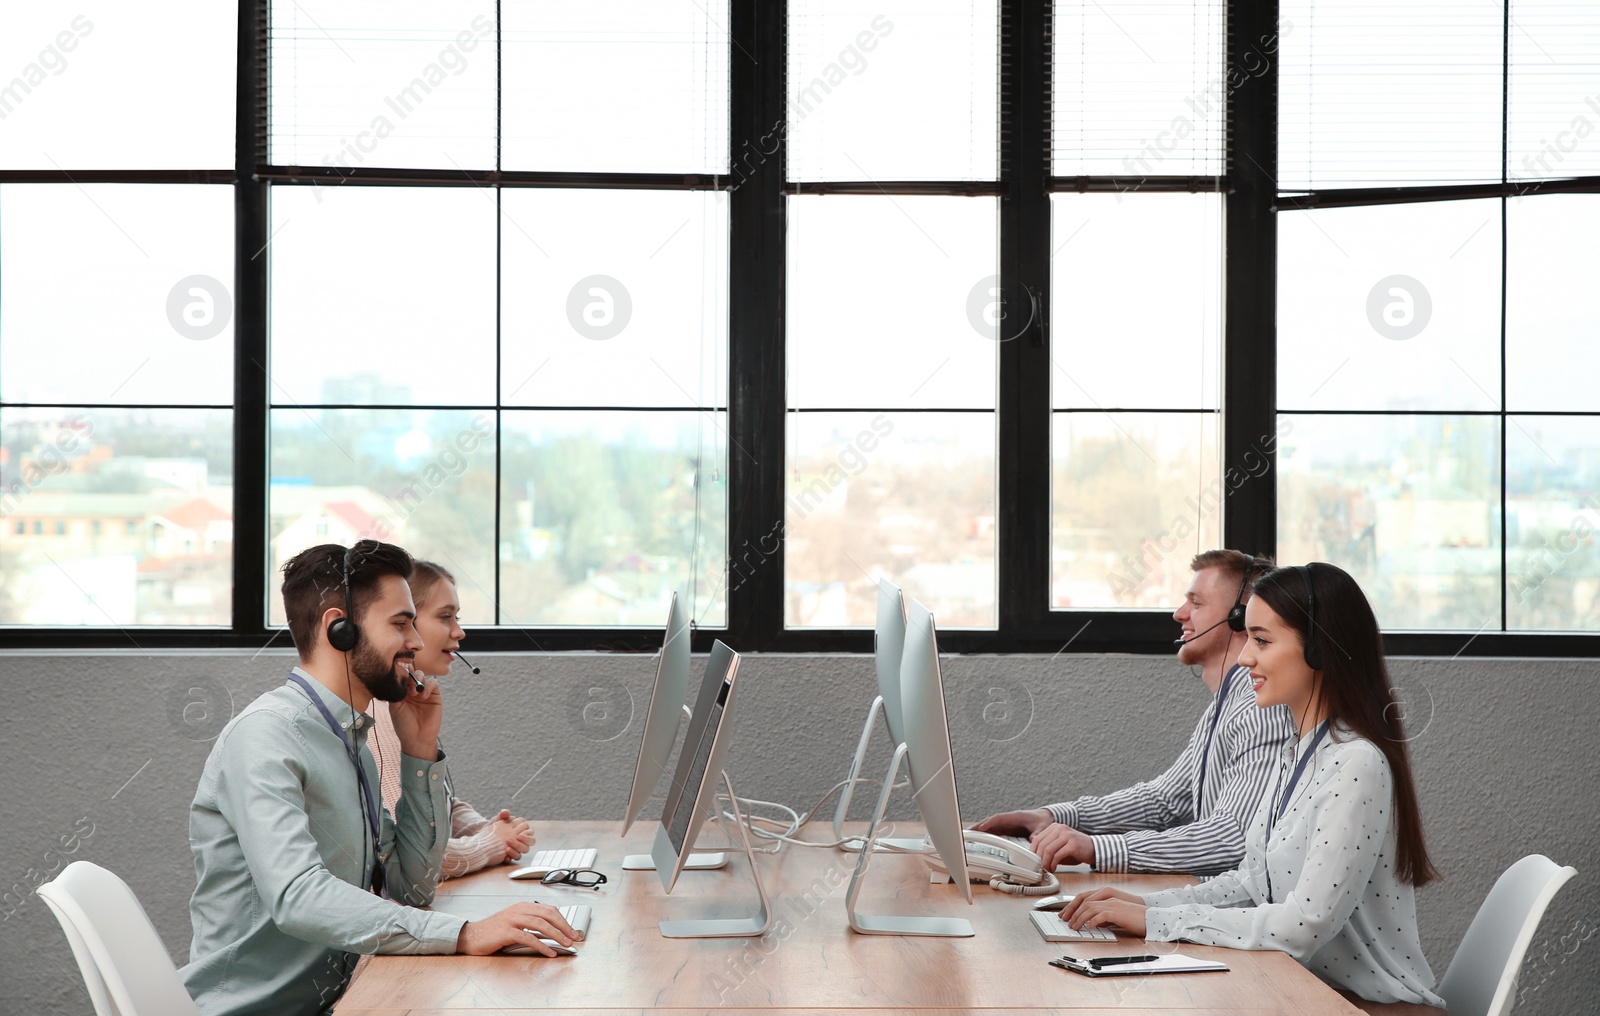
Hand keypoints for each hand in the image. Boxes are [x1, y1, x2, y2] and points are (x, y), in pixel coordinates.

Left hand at [390, 671, 442, 759]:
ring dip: (418, 679)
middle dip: (409, 676)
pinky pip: (433, 683)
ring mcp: (423, 691)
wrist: (417, 738)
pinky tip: (423, 696)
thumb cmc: (403, 725)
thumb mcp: (395, 707)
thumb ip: (396, 692)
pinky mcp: (435, 695)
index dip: (400, 673)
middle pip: (411, 672)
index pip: (401, 676)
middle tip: (408, 687)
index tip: (399, 675)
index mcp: (401, 691)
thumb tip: (398, 677)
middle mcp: (412, 689)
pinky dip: (428, 686)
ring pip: (422, 675)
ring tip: (414, 693)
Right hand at [456, 901, 575, 955]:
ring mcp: (511, 920)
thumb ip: (530, 925)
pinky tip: (550, 952)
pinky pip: (528, 938)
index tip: (572, 930)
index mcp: (522, 906)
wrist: (471, 936)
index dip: (563, 920)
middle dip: (563, 926)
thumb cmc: (493, 932)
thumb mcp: (514, 923)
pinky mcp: (506, 932)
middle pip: (547, 915)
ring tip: (566, 944)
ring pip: (540, 925)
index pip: (548, 909)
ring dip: (556, 935)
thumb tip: (551, 933)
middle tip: (573, 937)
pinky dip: (542, 945)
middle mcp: (518, 910)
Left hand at [491, 809, 534, 860]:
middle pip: (531, 841)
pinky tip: (505, 857)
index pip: (529, 830)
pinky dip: (511, 856)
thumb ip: (502, 815)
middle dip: (526, 840)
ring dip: (518, 847)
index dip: (526, 831)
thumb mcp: (497, 821)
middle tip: (517, 838)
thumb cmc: (494, 829)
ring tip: (508, 847)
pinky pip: (516, 857)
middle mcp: (522, 839)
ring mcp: (518, 847)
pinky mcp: (512, 855)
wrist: (485, 839)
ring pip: (525, 849)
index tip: (519, 833)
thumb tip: (505, 812)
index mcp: (522, 829)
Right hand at [971, 809, 1052, 837]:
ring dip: (981, 831)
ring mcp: (1008, 825)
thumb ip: (1037, 833)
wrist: (1046, 818)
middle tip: (968, 833)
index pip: (999, 818)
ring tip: (970, 837)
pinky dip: (987, 834)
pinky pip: (995, 831)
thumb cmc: (1043, 821)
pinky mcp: (1008, 830)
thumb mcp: (1043, 827)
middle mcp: (1009, 820)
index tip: (981, 828)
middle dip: (979, 826)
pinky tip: (981, 840)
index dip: (989, 823)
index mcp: (1015, 817)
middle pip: (991, 822)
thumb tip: (1033, 840)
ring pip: (991, 826)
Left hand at [1029, 822, 1094, 869]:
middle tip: (1040, 867)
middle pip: (1041, 844)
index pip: (1037, 839)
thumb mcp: (1060, 846)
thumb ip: (1049, 849)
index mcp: (1055, 827)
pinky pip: (1057, 855)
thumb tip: (1035, 859)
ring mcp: (1067, 835)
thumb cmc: (1076, 849)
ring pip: (1048, 850)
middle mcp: (1060, 829)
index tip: (1033, 861)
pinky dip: (1053, 864)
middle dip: (1038, 858)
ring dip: (1045, 862)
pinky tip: (1054, 869)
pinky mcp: (1072, 844)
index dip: (1033, 852)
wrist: (1095, 849)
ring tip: (1047, 869)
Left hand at [1062, 887, 1146, 935]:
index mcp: (1107, 895)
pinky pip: (1101, 915)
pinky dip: (1093, 921)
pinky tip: (1089, 927)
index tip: (1066, 914)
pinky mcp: (1118, 912)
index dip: (1072, 905)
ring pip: (1090, 908)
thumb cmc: (1136, 917)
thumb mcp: (1117, 915)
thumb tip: (1094, 922)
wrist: (1152, 918)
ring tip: (1075, 927)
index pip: (1084, 897)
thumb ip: (1105, 915)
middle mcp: (1108, 897)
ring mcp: (1113, 904)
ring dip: (1080, 918)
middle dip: (1072, 911)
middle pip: (1084, 901)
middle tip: (1066, 922)